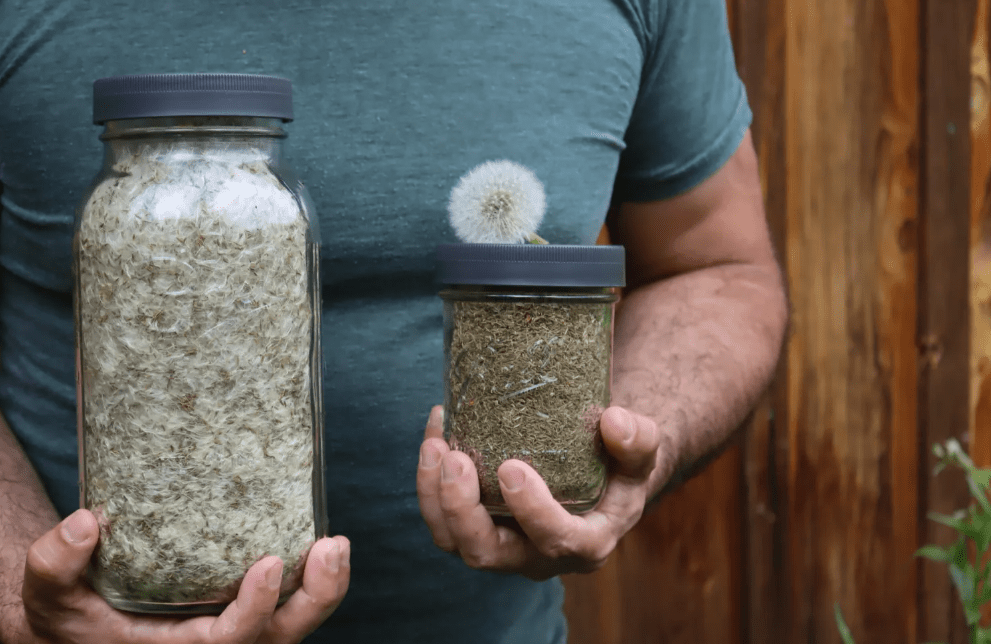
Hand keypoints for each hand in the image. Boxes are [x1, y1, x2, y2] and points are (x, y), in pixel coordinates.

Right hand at [15, 509, 348, 643]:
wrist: (82, 625)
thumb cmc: (70, 612)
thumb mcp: (51, 592)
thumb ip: (57, 563)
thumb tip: (86, 524)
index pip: (229, 642)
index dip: (255, 608)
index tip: (268, 563)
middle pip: (281, 636)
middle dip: (315, 597)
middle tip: (331, 546)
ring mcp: (238, 632)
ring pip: (296, 623)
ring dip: (325, 587)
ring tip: (336, 543)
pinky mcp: (246, 612)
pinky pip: (291, 607)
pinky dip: (312, 581)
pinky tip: (322, 542)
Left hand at [416, 404, 663, 579]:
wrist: (598, 474)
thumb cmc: (620, 465)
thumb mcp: (641, 453)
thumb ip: (638, 439)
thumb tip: (614, 421)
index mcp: (586, 543)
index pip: (559, 540)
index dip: (532, 511)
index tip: (511, 467)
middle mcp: (539, 556)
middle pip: (488, 554)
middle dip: (462, 510)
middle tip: (455, 458)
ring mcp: (503, 547)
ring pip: (455, 541)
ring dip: (435, 497)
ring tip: (434, 444)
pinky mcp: (478, 530)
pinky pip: (442, 519)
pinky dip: (430, 481)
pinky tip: (436, 434)